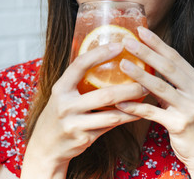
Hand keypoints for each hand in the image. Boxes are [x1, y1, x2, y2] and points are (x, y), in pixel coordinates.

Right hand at [21, 43, 146, 178]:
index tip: (119, 45)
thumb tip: (103, 54)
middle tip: (146, 79)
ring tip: (146, 94)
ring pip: (111, 114)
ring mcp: (74, 124)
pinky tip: (138, 111)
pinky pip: (110, 127)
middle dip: (129, 87)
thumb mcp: (62, 94)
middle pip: (104, 95)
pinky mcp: (84, 138)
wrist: (46, 147)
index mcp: (60, 88)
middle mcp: (65, 105)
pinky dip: (126, 118)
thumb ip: (77, 79)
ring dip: (133, 105)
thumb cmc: (59, 113)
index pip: (80, 65)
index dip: (100, 53)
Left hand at [116, 27, 193, 177]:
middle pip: (168, 67)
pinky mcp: (180, 124)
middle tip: (127, 41)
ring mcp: (190, 108)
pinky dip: (135, 107)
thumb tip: (145, 61)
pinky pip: (153, 113)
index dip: (157, 43)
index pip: (175, 57)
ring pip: (161, 87)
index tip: (141, 30)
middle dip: (146, 52)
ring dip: (140, 75)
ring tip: (122, 64)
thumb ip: (169, 81)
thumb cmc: (188, 119)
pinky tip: (120, 102)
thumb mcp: (183, 97)